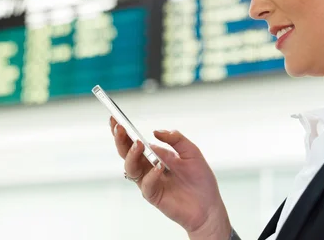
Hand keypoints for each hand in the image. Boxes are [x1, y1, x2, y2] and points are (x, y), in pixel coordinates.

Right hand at [109, 117, 231, 239]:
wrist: (209, 205)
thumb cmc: (200, 179)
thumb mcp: (191, 152)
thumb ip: (176, 139)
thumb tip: (156, 132)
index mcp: (155, 156)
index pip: (133, 142)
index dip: (123, 131)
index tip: (114, 118)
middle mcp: (148, 168)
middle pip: (127, 154)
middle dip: (121, 140)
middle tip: (120, 128)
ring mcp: (149, 182)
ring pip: (131, 168)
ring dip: (132, 155)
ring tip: (138, 145)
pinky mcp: (154, 196)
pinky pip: (146, 185)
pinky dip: (151, 174)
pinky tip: (159, 166)